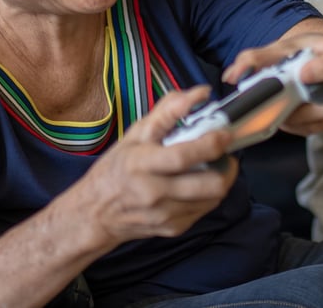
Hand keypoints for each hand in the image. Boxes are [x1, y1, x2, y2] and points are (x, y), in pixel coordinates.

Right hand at [80, 87, 237, 244]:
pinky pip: (205, 210)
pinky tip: (197, 184)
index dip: (211, 144)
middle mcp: (155, 193)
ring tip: (213, 166)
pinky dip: (208, 195)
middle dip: (227, 166)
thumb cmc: (117, 168)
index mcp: (142, 164)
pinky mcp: (173, 228)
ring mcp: (165, 214)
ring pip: (213, 198)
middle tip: (224, 152)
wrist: (96, 212)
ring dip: (221, 179)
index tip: (225, 133)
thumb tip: (199, 93)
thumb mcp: (135, 134)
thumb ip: (168, 111)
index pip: (183, 157)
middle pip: (209, 184)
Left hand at [222, 20, 322, 135]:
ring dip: (293, 118)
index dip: (321, 69)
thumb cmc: (320, 50)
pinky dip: (297, 125)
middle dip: (296, 108)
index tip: (304, 75)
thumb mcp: (294, 45)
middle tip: (271, 107)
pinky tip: (285, 117)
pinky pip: (317, 129)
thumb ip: (260, 57)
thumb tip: (231, 76)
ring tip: (274, 111)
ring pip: (319, 120)